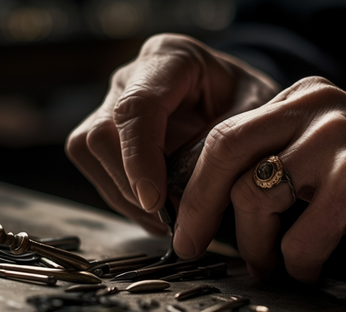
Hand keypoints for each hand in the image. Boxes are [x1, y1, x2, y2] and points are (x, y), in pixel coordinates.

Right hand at [66, 33, 279, 232]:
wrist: (235, 92)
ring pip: (90, 152)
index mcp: (170, 57)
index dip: (141, 157)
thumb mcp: (255, 110)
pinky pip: (97, 165)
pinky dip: (123, 197)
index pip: (138, 107)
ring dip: (125, 196)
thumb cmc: (246, 97)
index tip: (156, 200)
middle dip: (131, 184)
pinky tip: (156, 211)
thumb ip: (224, 144)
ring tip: (167, 220)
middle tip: (172, 217)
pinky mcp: (107, 128)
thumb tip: (187, 194)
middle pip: (102, 133)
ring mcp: (113, 100)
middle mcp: (132, 75)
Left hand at [174, 76, 345, 282]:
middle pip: (226, 151)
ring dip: (255, 246)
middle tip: (190, 244)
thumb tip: (215, 202)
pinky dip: (297, 263)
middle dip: (198, 206)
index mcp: (300, 98)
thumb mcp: (324, 146)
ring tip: (269, 264)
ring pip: (255, 197)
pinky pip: (300, 236)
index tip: (186, 218)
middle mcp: (314, 108)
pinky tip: (309, 268)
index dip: (196, 181)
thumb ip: (278, 155)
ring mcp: (336, 140)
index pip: (226, 133)